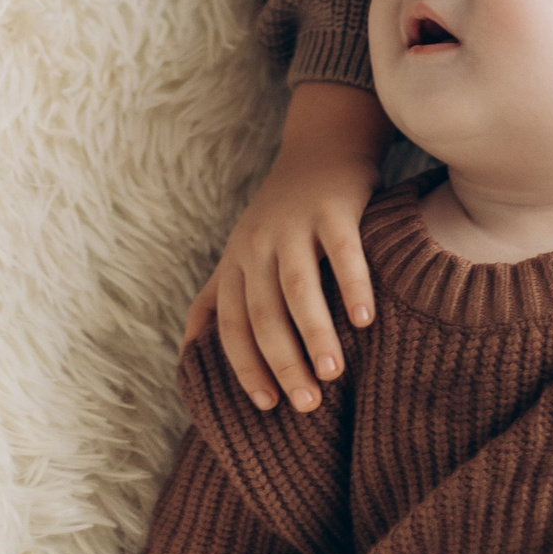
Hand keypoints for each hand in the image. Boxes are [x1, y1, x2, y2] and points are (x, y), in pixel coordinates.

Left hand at [182, 82, 388, 412]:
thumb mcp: (239, 252)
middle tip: (308, 404)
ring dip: (314, 335)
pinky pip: (342, 252)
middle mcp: (258, 246)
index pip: (232, 327)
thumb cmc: (281, 215)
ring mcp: (294, 225)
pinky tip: (365, 320)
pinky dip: (352, 286)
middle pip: (264, 315)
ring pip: (298, 289)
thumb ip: (215, 298)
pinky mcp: (333, 209)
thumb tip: (187, 351)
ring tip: (333, 374)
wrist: (320, 146)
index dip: (246, 368)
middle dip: (283, 363)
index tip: (268, 407)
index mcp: (236, 264)